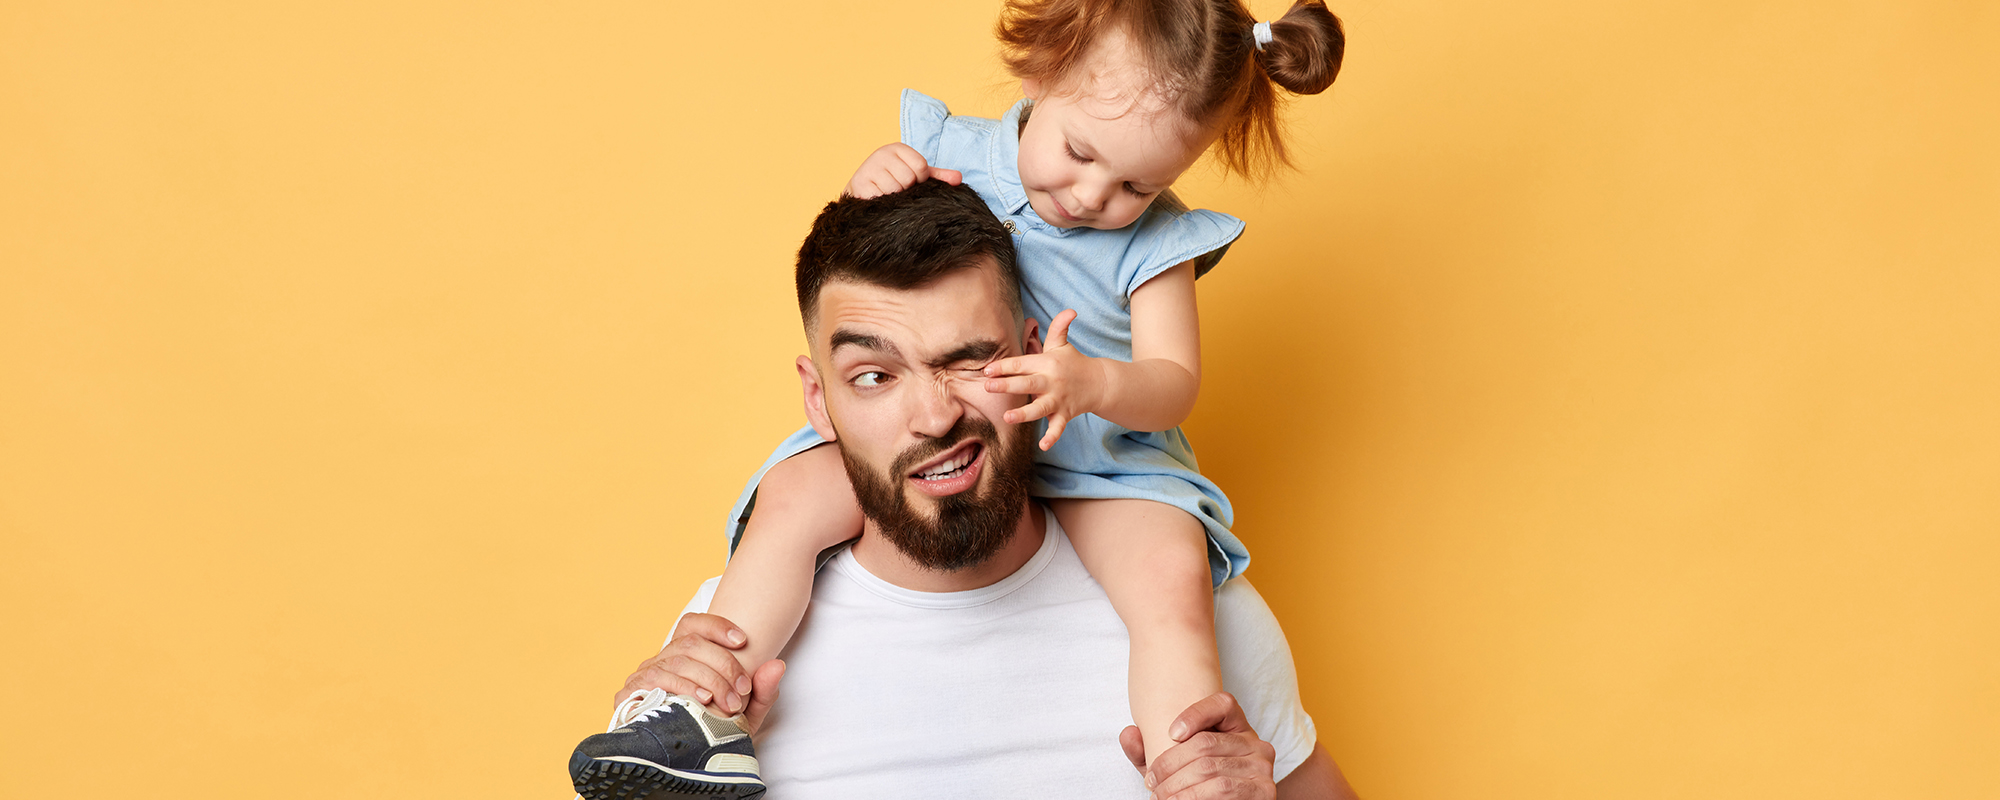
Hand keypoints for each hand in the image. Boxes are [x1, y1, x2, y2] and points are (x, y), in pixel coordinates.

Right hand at [615, 612, 787, 732]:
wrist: (685, 762)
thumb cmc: (714, 731)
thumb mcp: (746, 712)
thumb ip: (763, 690)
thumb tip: (778, 665)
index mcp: (684, 656)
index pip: (693, 624)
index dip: (717, 626)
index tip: (743, 641)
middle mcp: (662, 660)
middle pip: (691, 643)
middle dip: (722, 664)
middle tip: (742, 691)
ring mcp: (644, 675)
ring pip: (677, 660)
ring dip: (708, 680)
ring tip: (727, 703)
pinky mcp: (630, 694)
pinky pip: (656, 680)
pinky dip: (682, 688)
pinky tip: (700, 701)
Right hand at [845, 143, 962, 197]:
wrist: (864, 190)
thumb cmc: (895, 181)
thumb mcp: (917, 175)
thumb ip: (938, 176)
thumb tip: (959, 178)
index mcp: (897, 148)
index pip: (921, 166)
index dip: (920, 179)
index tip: (912, 181)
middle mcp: (881, 154)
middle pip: (908, 178)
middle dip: (907, 189)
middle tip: (899, 189)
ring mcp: (869, 168)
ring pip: (895, 189)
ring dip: (896, 197)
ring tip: (889, 194)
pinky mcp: (860, 183)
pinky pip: (881, 197)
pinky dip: (885, 202)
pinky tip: (880, 199)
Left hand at [981, 309, 1101, 448]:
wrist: (1100, 383)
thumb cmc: (1074, 363)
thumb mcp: (1063, 345)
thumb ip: (1059, 327)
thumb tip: (1070, 310)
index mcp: (1047, 364)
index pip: (1022, 364)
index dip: (1004, 366)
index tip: (986, 370)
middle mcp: (1051, 382)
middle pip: (1027, 383)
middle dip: (1007, 385)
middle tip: (988, 387)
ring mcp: (1058, 399)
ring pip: (1039, 408)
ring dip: (1024, 413)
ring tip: (1007, 417)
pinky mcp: (1065, 414)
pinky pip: (1058, 428)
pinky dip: (1052, 437)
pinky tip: (1043, 445)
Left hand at [1120, 692, 1277, 799]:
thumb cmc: (1200, 789)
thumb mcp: (1173, 769)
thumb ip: (1149, 752)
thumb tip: (1127, 733)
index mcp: (1236, 727)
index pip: (1223, 703)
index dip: (1195, 713)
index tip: (1171, 733)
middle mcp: (1255, 743)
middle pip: (1205, 743)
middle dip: (1170, 766)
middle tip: (1151, 783)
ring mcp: (1262, 767)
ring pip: (1210, 769)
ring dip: (1176, 788)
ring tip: (1159, 798)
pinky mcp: (1264, 791)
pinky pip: (1223, 790)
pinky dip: (1192, 798)